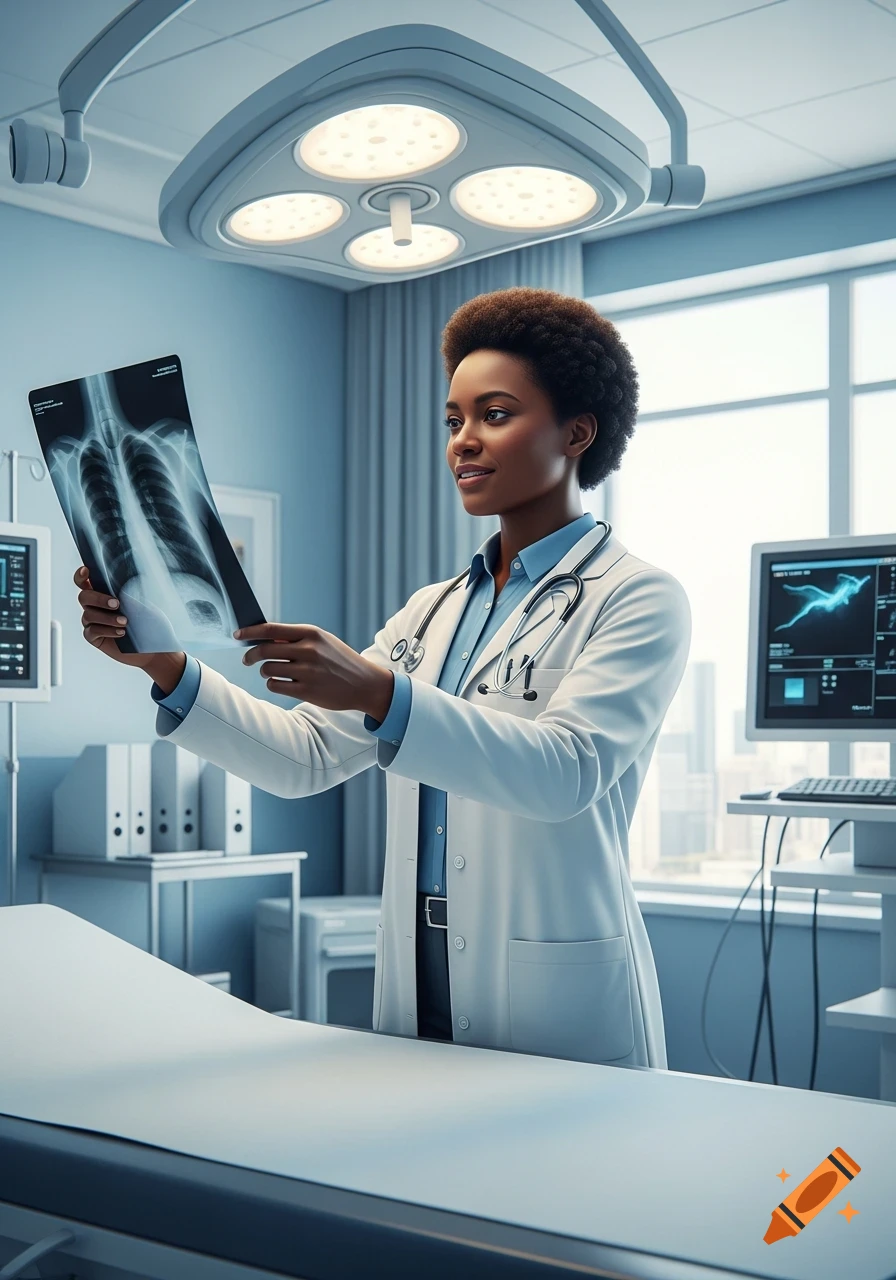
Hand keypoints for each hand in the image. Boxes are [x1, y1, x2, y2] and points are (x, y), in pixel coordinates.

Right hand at [75, 566, 185, 690]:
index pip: (85, 581)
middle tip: (117, 604)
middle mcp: (95, 606)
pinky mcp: (95, 638)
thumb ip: (125, 593)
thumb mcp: (141, 604)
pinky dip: (107, 630)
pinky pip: (92, 631)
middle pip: (84, 597)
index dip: (81, 575)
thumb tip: (117, 587)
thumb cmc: (149, 622)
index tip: (86, 571)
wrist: (154, 646)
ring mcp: (93, 622)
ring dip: (107, 617)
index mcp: (104, 593)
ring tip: (125, 622)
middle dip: (99, 598)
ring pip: (88, 615)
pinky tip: (121, 633)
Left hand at [237, 622, 393, 717]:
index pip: (272, 629)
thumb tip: (264, 639)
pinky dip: (273, 684)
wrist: (365, 684)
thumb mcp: (323, 642)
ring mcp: (308, 672)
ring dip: (264, 671)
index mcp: (311, 634)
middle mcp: (309, 651)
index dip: (250, 632)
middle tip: (247, 659)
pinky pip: (275, 685)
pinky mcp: (307, 691)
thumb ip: (296, 639)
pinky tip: (281, 682)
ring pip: (267, 669)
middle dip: (251, 655)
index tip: (237, 634)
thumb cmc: (340, 661)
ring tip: (273, 672)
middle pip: (264, 650)